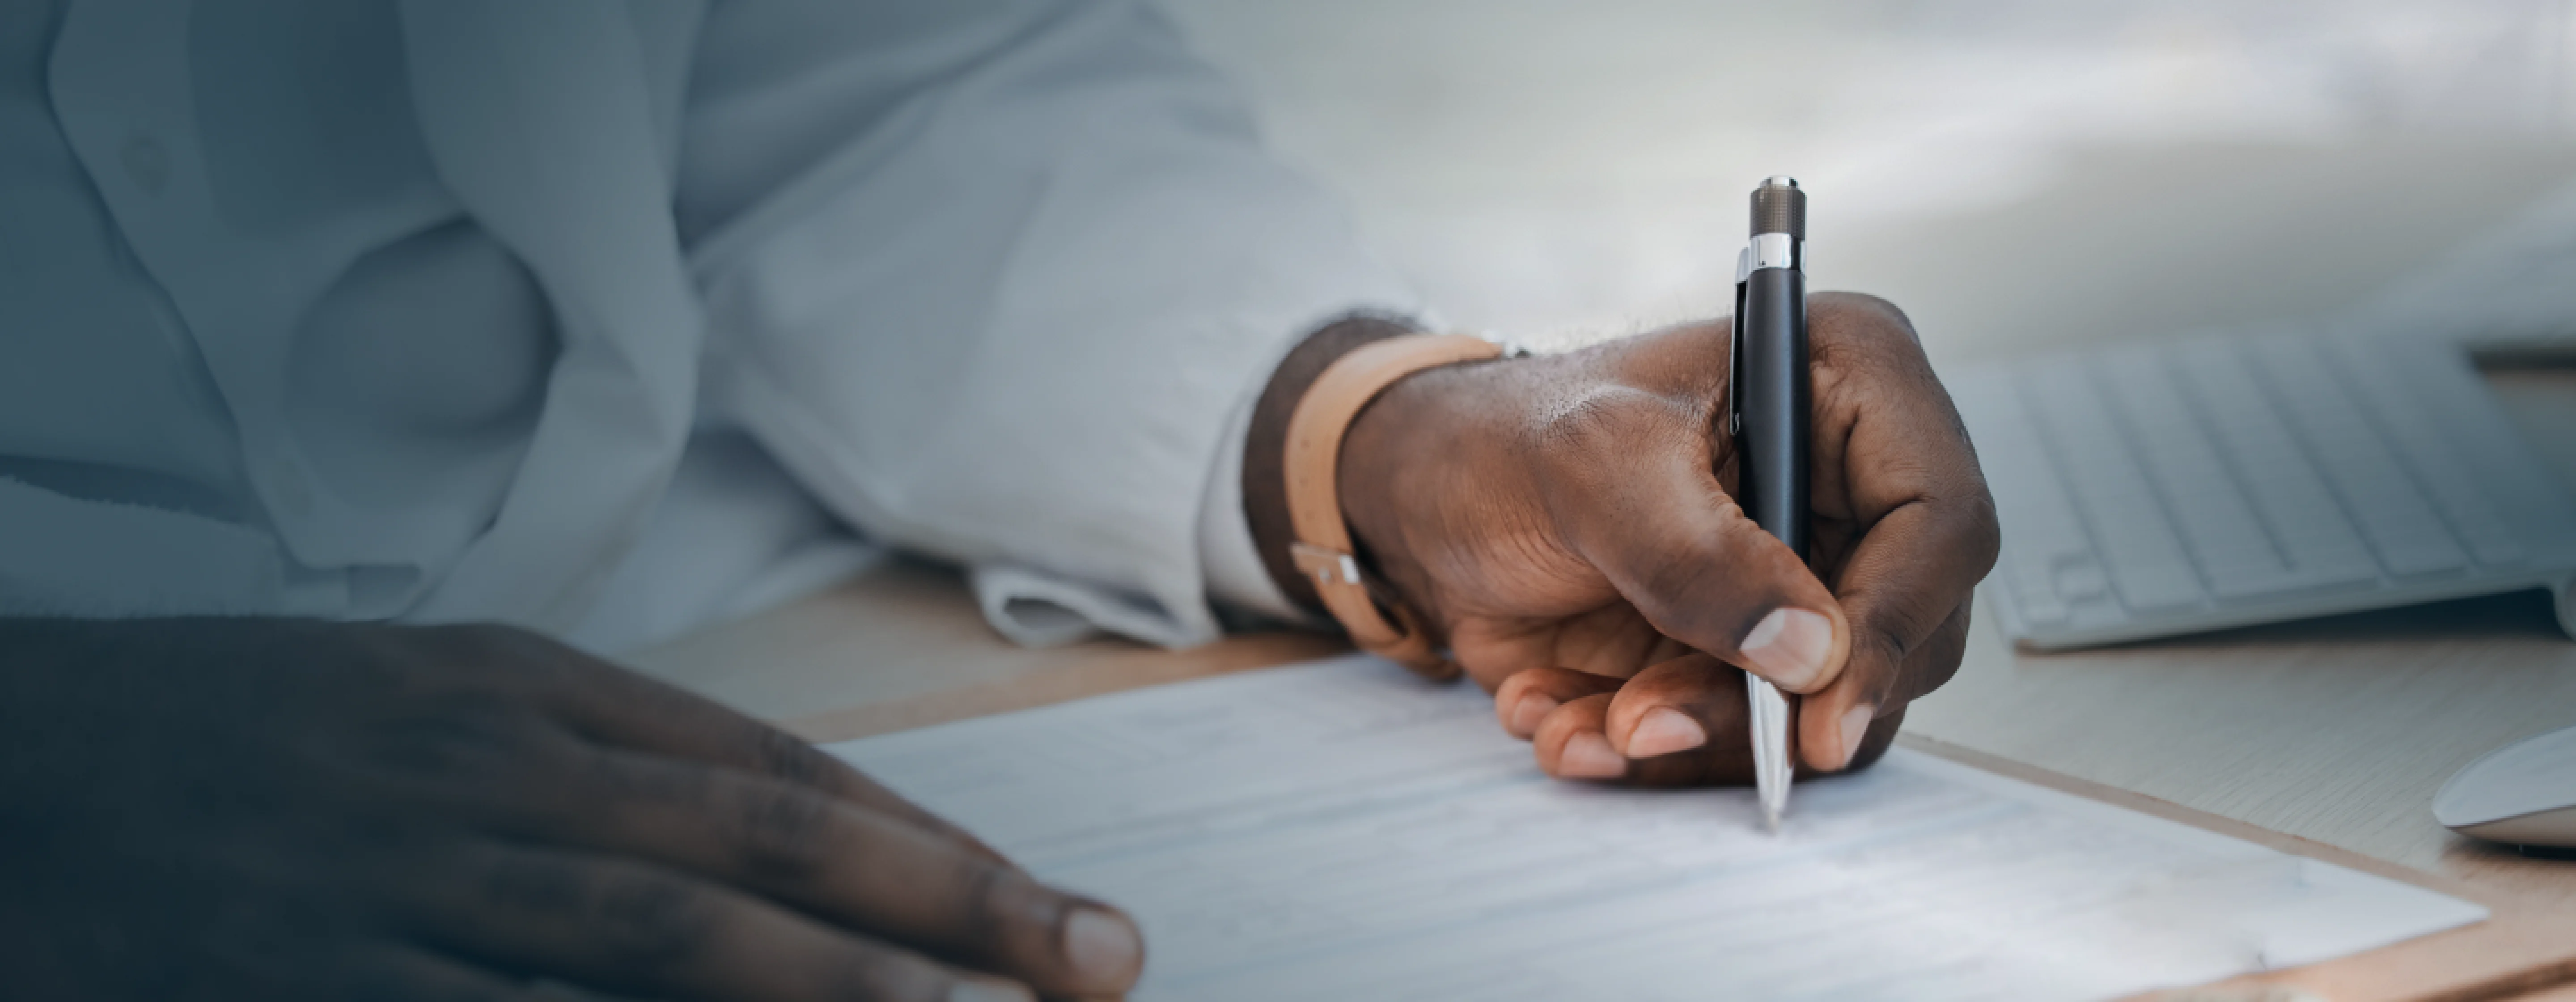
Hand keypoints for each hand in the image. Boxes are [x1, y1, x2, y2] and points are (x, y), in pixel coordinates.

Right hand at [0, 618, 1143, 1000]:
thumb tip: (801, 825)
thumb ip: (616, 756)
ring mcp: (413, 890)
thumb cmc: (265, 728)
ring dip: (832, 989)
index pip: (781, 776)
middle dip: (944, 910)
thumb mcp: (448, 695)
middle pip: (759, 847)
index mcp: (534, 697)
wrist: (31, 761)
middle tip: (1095, 961)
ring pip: (659, 944)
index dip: (932, 847)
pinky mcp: (325, 986)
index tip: (1054, 910)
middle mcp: (497, 781)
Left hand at [1336, 293, 1997, 783]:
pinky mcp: (1746, 648)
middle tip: (1647, 718)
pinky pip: (1749, 733)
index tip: (1821, 714)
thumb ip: (1696, 554)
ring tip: (1583, 722)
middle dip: (1768, 703)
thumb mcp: (1590, 466)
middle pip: (1893, 635)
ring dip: (1696, 734)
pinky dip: (1656, 745)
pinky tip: (1564, 718)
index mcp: (1844, 383)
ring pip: (1817, 703)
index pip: (1937, 520)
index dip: (1893, 626)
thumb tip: (1810, 651)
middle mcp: (1843, 484)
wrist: (1424, 501)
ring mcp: (1799, 573)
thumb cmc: (1506, 438)